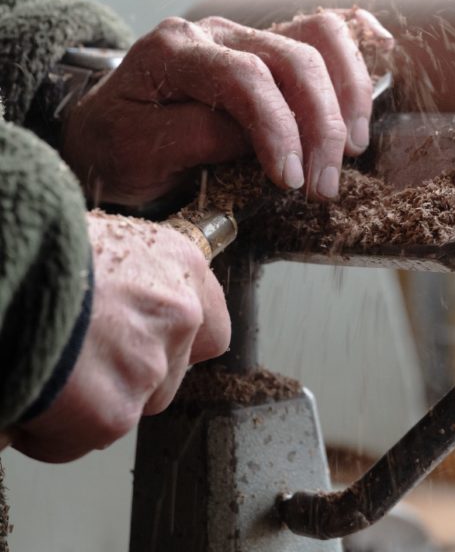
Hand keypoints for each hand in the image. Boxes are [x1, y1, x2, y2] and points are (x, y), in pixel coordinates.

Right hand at [10, 211, 229, 462]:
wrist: (4, 270)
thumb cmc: (41, 249)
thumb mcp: (99, 238)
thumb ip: (128, 278)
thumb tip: (116, 300)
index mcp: (180, 264)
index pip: (211, 327)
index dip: (176, 346)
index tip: (149, 350)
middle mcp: (180, 315)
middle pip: (166, 375)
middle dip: (124, 378)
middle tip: (77, 361)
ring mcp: (151, 366)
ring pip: (128, 408)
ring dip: (90, 404)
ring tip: (46, 369)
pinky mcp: (115, 412)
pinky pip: (82, 438)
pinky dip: (51, 432)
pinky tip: (29, 394)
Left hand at [61, 10, 393, 205]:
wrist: (104, 134)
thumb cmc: (117, 147)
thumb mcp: (140, 151)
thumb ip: (202, 137)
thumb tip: (269, 142)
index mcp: (175, 51)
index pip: (245, 79)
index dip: (279, 130)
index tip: (292, 180)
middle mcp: (215, 33)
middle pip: (293, 59)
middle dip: (321, 125)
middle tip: (326, 184)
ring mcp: (245, 37)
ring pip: (319, 37)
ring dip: (347, 94)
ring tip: (353, 147)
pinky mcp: (267, 50)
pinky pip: (321, 28)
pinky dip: (355, 40)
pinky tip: (381, 50)